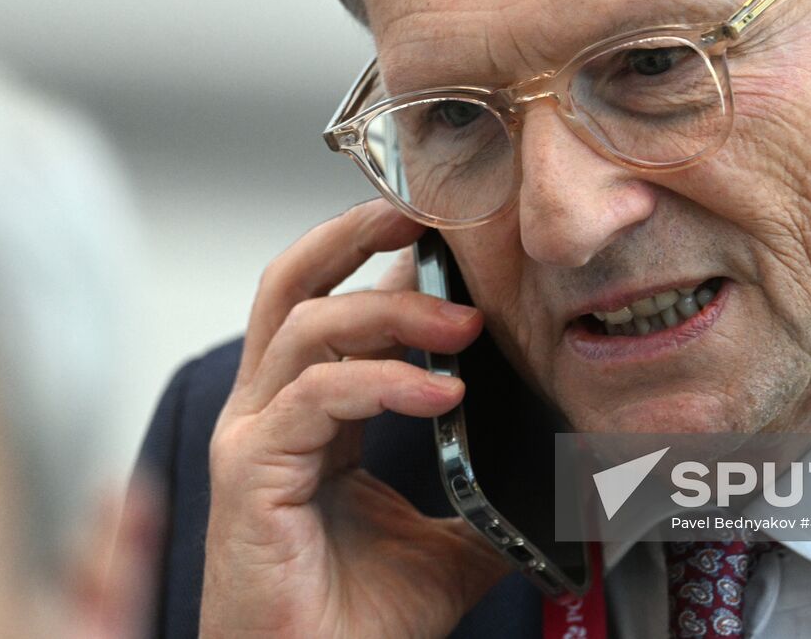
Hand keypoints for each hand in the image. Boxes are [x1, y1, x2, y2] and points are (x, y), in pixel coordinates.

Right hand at [200, 200, 510, 638]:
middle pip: (292, 283)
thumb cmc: (357, 622)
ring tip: (466, 323)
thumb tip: (559, 477)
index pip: (330, 303)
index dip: (379, 256)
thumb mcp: (447, 546)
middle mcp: (270, 411)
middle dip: (355, 233)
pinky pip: (315, 395)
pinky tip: (444, 391)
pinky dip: (382, 380)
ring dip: (392, 310)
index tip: (446, 233)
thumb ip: (484, 497)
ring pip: (306, 326)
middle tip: (426, 213)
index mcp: (307, 414)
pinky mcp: (251, 473)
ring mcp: (253, 437)